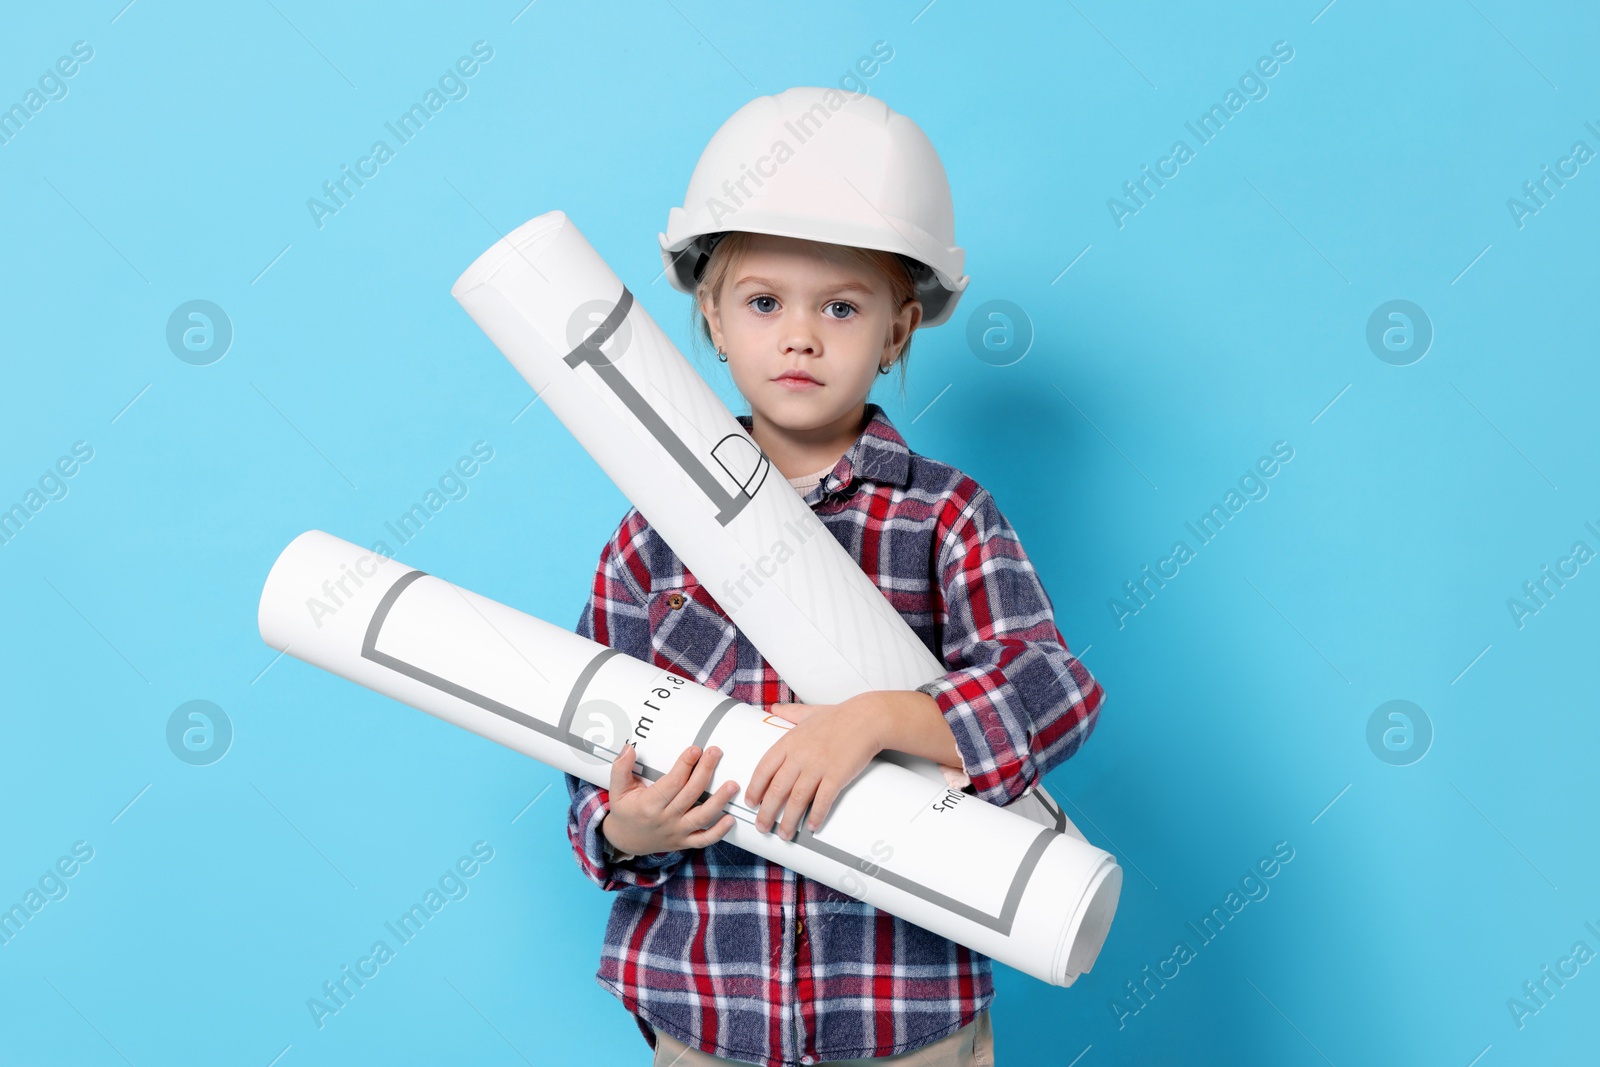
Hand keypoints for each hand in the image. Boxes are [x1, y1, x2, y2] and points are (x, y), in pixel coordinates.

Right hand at [601, 742, 739, 856]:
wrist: (626, 841)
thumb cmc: (625, 812)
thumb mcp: (618, 790)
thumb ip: (621, 768)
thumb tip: (629, 748)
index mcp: (649, 805)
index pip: (671, 783)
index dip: (684, 765)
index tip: (695, 749)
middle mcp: (665, 819)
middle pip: (690, 794)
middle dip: (705, 771)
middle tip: (716, 753)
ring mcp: (677, 832)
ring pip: (701, 817)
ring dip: (719, 801)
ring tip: (732, 785)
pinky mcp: (684, 842)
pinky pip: (704, 839)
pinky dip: (719, 832)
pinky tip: (730, 819)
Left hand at [745, 700, 884, 838]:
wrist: (867, 719)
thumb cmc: (839, 716)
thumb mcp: (808, 712)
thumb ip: (789, 713)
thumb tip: (774, 709)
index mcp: (789, 742)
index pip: (764, 769)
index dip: (755, 789)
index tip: (751, 802)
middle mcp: (800, 756)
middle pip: (777, 789)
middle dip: (767, 812)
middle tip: (762, 826)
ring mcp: (818, 767)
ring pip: (797, 799)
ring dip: (788, 820)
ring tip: (784, 834)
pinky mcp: (837, 776)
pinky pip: (822, 801)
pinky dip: (816, 815)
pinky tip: (812, 826)